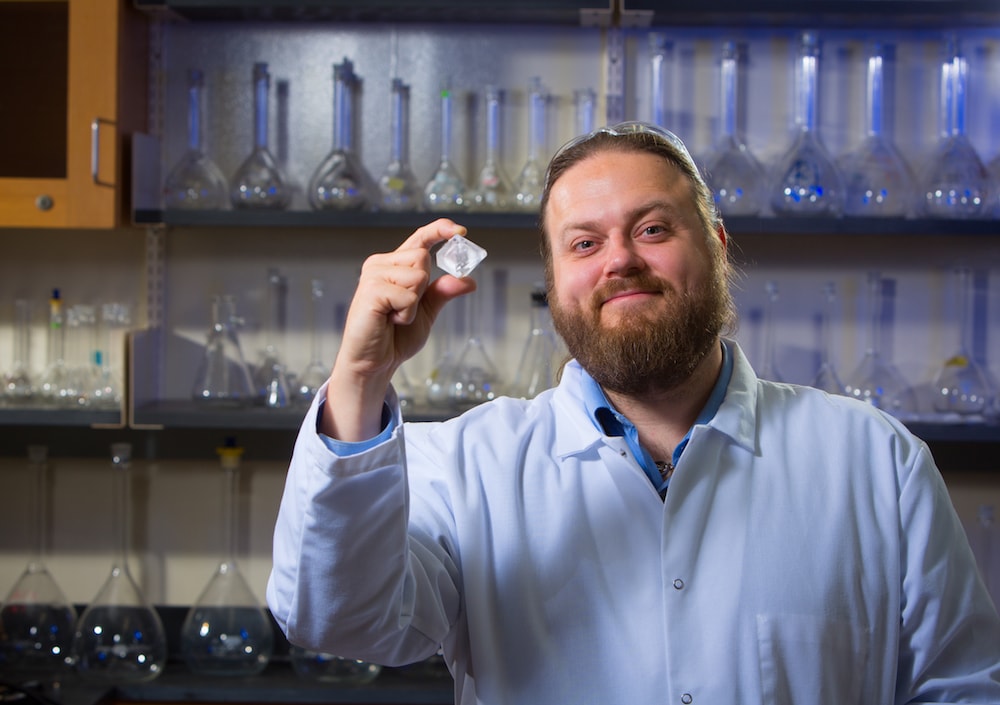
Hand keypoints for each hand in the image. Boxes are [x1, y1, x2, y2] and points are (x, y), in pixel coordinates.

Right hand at [322, 219, 476, 440]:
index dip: (440, 230)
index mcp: (394, 265)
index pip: (419, 239)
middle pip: (422, 258)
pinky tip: (388, 321)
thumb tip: (468, 280)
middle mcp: (381, 264)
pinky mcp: (370, 291)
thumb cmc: (395, 338)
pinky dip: (406, 314)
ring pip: (417, 275)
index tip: (461, 231)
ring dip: (414, 304)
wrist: (374, 363)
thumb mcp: (426, 312)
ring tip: (394, 316)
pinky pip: (407, 296)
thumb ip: (443, 293)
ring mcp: (373, 275)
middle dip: (423, 287)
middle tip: (404, 308)